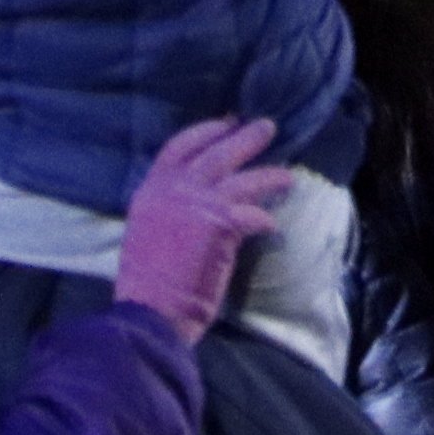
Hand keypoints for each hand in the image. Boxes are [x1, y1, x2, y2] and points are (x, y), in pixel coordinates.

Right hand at [110, 117, 291, 340]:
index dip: (205, 132)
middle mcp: (172, 191)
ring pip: (242, 179)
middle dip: (244, 138)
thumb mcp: (146, 231)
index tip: (225, 123)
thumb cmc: (147, 282)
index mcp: (150, 192)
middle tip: (267, 127)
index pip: (178, 147)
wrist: (150, 311)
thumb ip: (168, 208)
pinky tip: (273, 227)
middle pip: (216, 153)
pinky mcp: (220, 224)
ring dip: (268, 175)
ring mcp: (197, 204)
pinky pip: (253, 214)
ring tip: (287, 176)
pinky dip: (265, 220)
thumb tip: (197, 200)